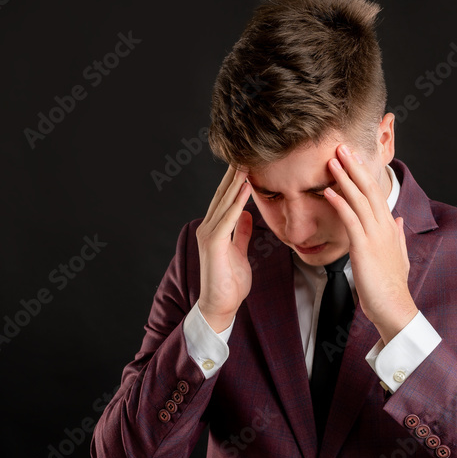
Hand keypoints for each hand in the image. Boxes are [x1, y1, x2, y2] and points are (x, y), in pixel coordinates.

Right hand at [196, 164, 253, 332]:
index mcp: (215, 230)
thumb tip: (247, 216)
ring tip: (245, 162)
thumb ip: (241, 234)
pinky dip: (237, 202)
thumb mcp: (239, 253)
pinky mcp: (214, 244)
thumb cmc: (229, 283)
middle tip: (244, 151)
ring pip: (224, 203)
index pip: (225, 200)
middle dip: (233, 174)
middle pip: (222, 196)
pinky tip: (246, 187)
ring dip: (235, 182)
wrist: (220, 306)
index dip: (234, 181)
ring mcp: (209, 235)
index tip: (246, 162)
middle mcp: (208, 228)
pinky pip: (228, 218)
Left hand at [324, 144, 416, 343]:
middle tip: (340, 147)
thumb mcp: (398, 255)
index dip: (363, 174)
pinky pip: (350, 220)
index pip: (375, 193)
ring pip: (359, 199)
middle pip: (369, 188)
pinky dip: (339, 203)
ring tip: (332, 161)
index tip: (352, 158)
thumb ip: (397, 235)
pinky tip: (329, 192)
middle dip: (354, 166)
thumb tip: (398, 219)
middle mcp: (384, 226)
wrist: (394, 307)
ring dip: (344, 178)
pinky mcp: (364, 247)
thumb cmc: (391, 285)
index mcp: (390, 227)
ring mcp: (375, 235)